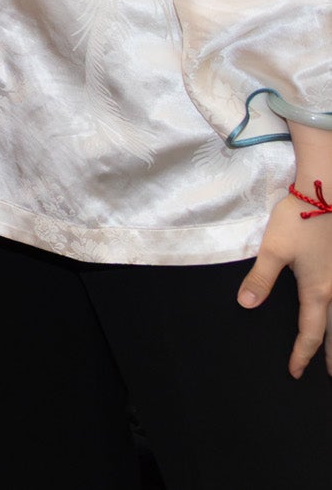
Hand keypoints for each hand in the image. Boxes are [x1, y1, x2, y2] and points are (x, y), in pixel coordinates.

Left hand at [240, 181, 331, 376]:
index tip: (295, 372)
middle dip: (331, 355)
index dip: (301, 354)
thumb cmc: (299, 221)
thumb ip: (260, 279)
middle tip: (330, 375)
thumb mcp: (273, 250)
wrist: (326, 193)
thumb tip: (245, 305)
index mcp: (318, 291)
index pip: (309, 332)